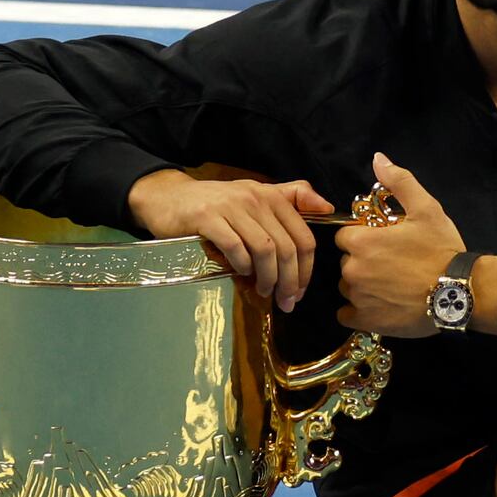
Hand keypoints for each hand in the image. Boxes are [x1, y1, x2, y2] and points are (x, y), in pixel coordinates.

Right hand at [125, 167, 331, 309]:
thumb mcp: (254, 195)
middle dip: (290, 281)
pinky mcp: (206, 217)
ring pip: (265, 249)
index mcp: (271, 195)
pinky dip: (242, 265)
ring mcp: (230, 206)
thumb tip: (328, 207)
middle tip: (286, 302)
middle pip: (286, 247)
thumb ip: (292, 198)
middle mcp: (255, 198)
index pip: (303, 236)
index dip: (306, 269)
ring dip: (269, 277)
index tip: (300, 291)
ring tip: (263, 292)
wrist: (168, 198)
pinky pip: (235, 246)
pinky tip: (241, 274)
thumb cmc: (214, 203)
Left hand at [330, 156, 466, 335]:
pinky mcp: (366, 321)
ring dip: (362, 286)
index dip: (364, 237)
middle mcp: (354, 270)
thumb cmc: (442, 250)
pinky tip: (381, 305)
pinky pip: (347, 315)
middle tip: (392, 264)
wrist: (461, 293)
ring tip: (391, 285)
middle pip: (346, 261)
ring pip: (348, 287)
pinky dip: (360, 310)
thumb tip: (378, 159)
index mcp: (362, 241)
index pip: (345, 236)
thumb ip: (399, 182)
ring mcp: (359, 298)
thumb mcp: (426, 209)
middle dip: (363, 261)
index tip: (384, 242)